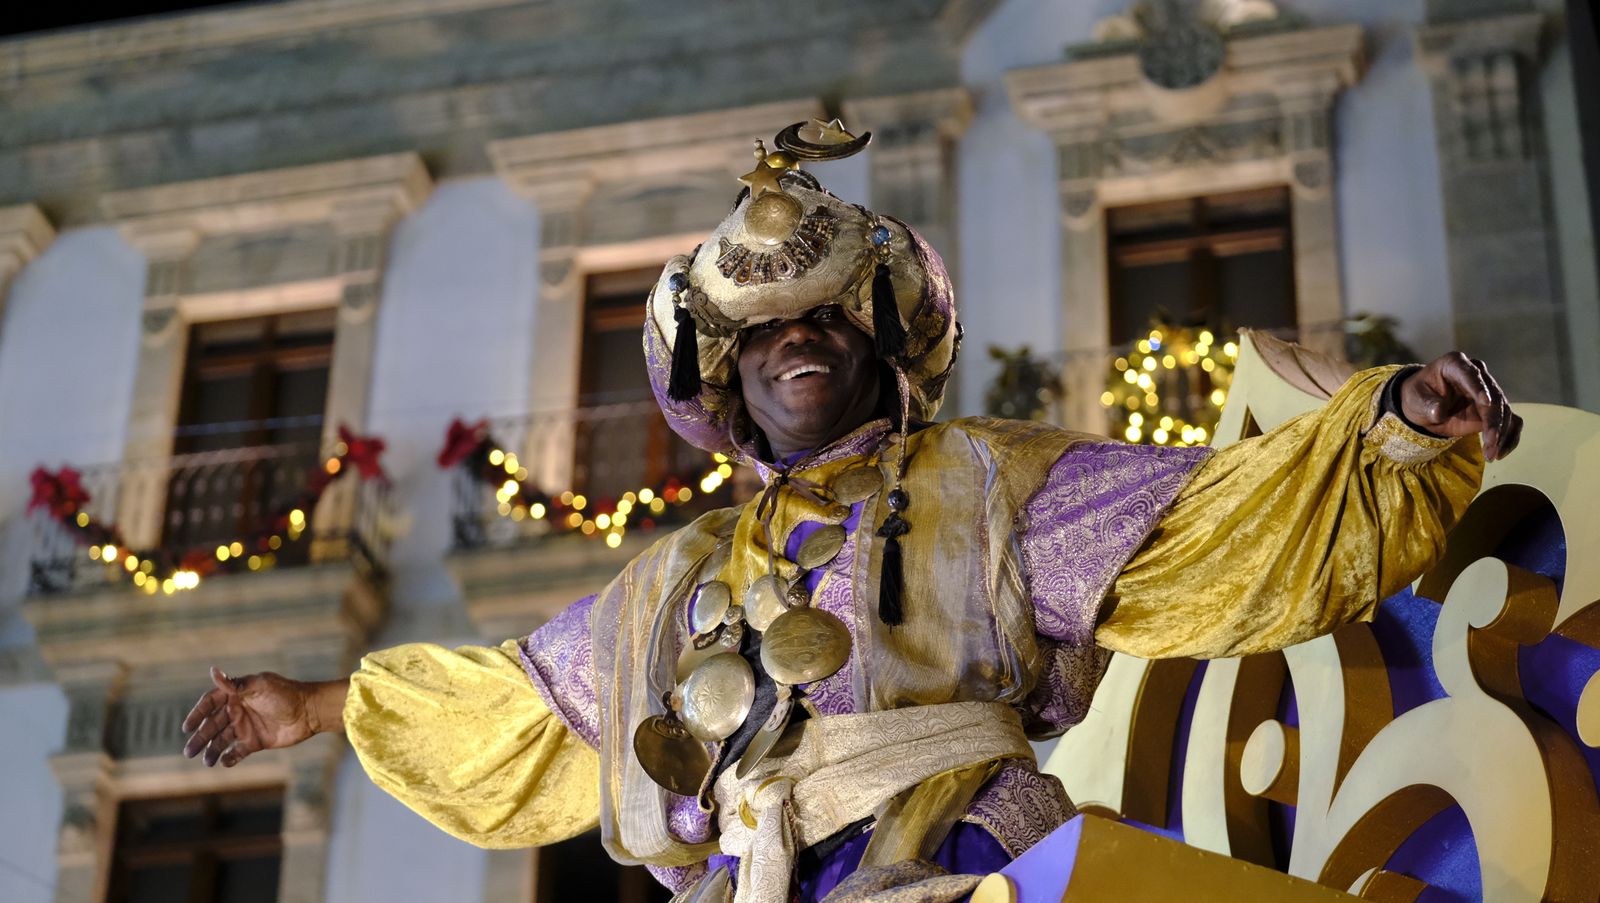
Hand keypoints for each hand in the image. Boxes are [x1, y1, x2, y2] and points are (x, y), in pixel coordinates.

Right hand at [181, 667, 344, 766]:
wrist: (309, 712)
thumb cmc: (286, 695)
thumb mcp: (260, 687)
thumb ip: (235, 684)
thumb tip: (213, 670)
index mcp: (237, 695)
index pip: (210, 703)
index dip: (197, 714)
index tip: (187, 727)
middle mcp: (239, 711)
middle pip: (213, 725)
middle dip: (200, 737)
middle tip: (189, 752)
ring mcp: (246, 727)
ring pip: (222, 740)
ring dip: (212, 750)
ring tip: (206, 761)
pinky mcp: (255, 742)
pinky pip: (237, 752)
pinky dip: (229, 758)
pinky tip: (224, 762)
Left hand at [1398, 352, 1523, 460]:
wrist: (1424, 405)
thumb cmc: (1418, 396)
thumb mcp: (1415, 400)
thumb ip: (1427, 405)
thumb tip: (1439, 412)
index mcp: (1455, 364)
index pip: (1470, 375)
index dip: (1479, 388)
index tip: (1486, 403)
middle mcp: (1477, 374)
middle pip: (1493, 396)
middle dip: (1494, 421)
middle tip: (1490, 443)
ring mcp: (1489, 391)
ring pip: (1504, 410)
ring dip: (1501, 433)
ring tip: (1492, 454)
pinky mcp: (1495, 408)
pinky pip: (1510, 421)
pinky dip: (1509, 437)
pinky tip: (1501, 453)